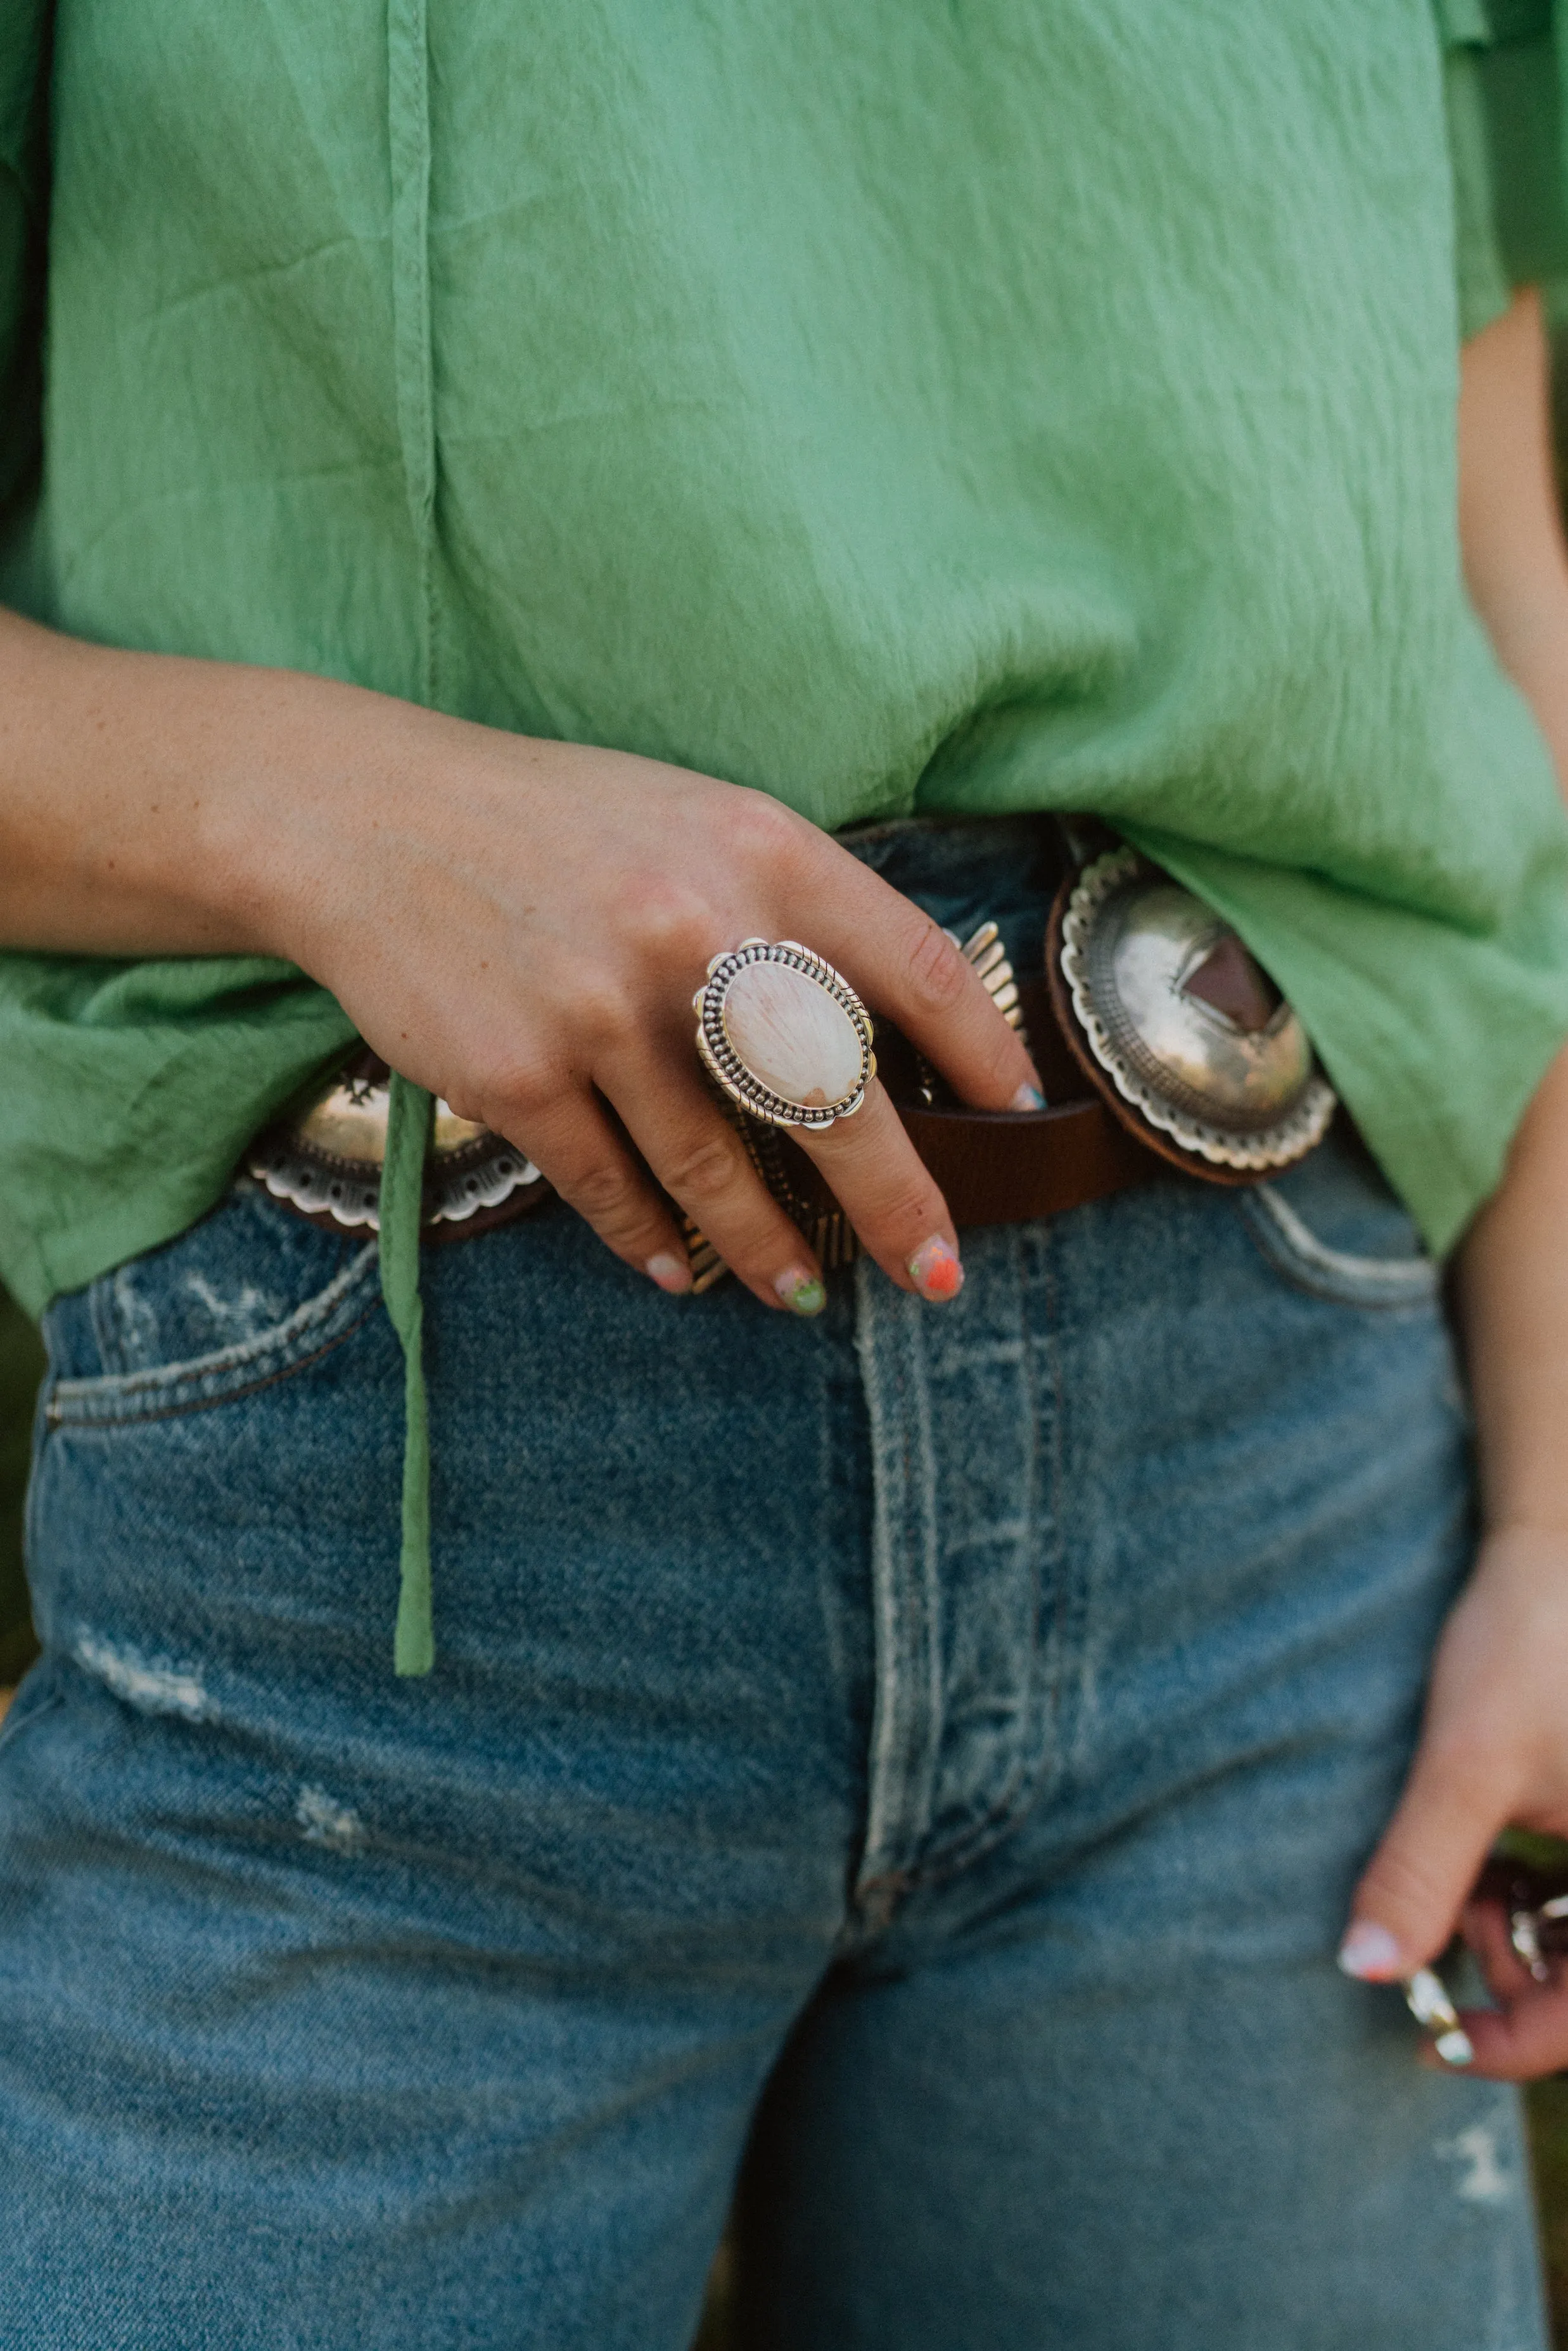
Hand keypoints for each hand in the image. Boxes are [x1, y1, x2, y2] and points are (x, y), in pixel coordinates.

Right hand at [266, 725, 1041, 1311]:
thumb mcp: (696, 824)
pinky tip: (681, 1268)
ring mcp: (604, 1011)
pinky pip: (614, 1188)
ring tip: (800, 1289)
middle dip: (902, 1203)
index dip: (982, 1057)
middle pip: (835, 1100)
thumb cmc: (555, 827)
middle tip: (938, 1271)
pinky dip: (654, 1240)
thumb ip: (792, 907)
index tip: (1016, 1121)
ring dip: (767, 1245)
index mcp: (763, 852)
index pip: (914, 970)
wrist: (367, 818)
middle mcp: (697, 930)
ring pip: (719, 1168)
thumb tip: (887, 1033)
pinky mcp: (522, 1075)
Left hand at [1338, 1523, 1567, 2076]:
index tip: (1433, 2039)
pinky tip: (1491, 1867)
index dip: (1515, 2042)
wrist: (1553, 1559)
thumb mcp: (1466, 1763)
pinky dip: (1535, 1902)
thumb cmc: (1526, 1645)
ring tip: (1468, 1884)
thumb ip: (1420, 1870)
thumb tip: (1364, 1969)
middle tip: (1446, 1935)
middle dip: (1517, 1978)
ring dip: (1520, 1937)